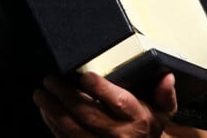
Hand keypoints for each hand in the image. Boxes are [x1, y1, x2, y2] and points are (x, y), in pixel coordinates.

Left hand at [33, 72, 176, 136]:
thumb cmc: (147, 124)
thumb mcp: (162, 110)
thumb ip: (164, 93)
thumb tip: (166, 76)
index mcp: (137, 119)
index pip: (119, 102)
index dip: (100, 89)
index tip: (84, 75)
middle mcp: (120, 135)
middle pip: (89, 114)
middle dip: (65, 95)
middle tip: (49, 79)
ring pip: (73, 130)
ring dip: (53, 111)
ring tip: (40, 94)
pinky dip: (53, 126)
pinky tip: (45, 111)